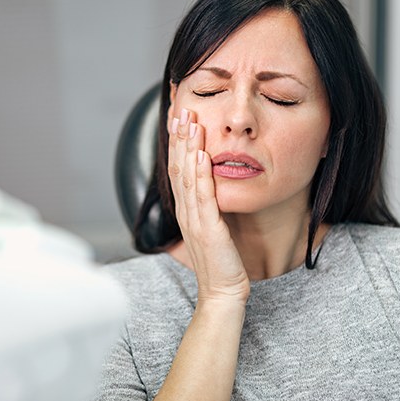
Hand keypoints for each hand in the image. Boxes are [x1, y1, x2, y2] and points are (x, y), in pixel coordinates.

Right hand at [168, 107, 249, 304]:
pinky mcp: (208, 229)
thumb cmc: (219, 259)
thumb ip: (206, 204)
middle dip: (178, 136)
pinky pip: (202, 196)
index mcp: (186, 208)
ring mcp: (194, 219)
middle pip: (177, 166)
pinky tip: (201, 154)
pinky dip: (200, 173)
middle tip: (180, 109)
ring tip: (191, 122)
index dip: (176, 142)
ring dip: (187, 147)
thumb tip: (210, 181)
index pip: (177, 168)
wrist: (222, 291)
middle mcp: (185, 210)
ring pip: (187, 176)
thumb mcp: (210, 226)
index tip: (179, 118)